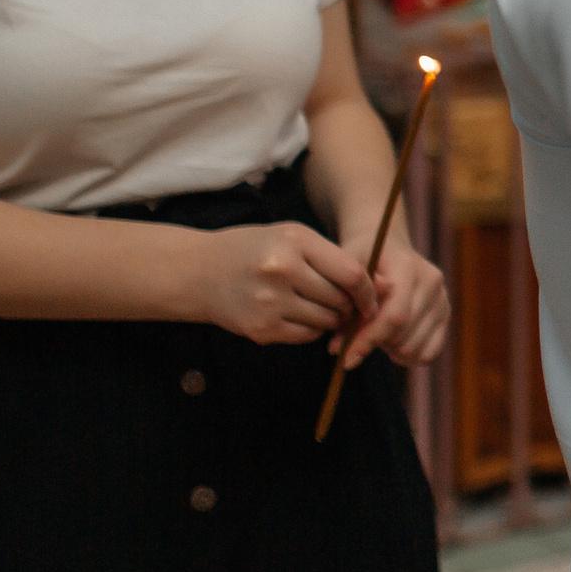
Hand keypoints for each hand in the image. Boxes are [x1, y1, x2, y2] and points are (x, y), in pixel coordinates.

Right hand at [195, 222, 373, 344]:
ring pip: (326, 320)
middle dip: (348, 305)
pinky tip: (300, 316)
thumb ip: (328, 255)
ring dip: (331, 318)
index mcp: (295, 242)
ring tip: (320, 307)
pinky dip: (312, 329)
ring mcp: (270, 302)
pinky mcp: (261, 328)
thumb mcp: (290, 236)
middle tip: (344, 303)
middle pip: (339, 299)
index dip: (367, 290)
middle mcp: (282, 270)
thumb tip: (369, 285)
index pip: (351, 273)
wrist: (199, 272)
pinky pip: (306, 335)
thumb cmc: (253, 249)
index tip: (371, 297)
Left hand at [335, 238, 449, 369]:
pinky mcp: (445, 312)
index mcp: (408, 267)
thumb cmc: (361, 259)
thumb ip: (345, 305)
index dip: (369, 340)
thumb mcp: (347, 270)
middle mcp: (432, 282)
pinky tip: (392, 347)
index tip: (346, 356)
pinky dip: (409, 357)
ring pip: (415, 348)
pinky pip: (430, 352)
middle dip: (375, 345)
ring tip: (375, 338)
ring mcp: (442, 298)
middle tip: (356, 342)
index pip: (395, 316)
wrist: (388, 247)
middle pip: (404, 336)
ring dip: (391, 351)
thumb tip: (339, 347)